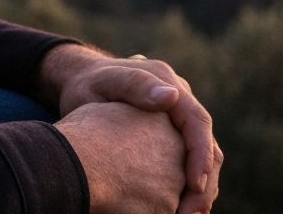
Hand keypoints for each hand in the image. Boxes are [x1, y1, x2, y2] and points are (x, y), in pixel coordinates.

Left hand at [39, 44, 221, 212]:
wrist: (76, 82)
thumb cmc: (86, 85)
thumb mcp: (105, 83)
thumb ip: (135, 85)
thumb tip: (171, 96)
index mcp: (167, 81)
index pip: (198, 122)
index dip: (201, 156)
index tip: (194, 186)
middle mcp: (179, 96)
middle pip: (206, 143)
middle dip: (204, 181)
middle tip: (193, 213)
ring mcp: (177, 115)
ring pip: (202, 156)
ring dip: (199, 189)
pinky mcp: (172, 132)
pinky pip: (188, 161)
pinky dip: (186, 186)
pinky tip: (176, 209)